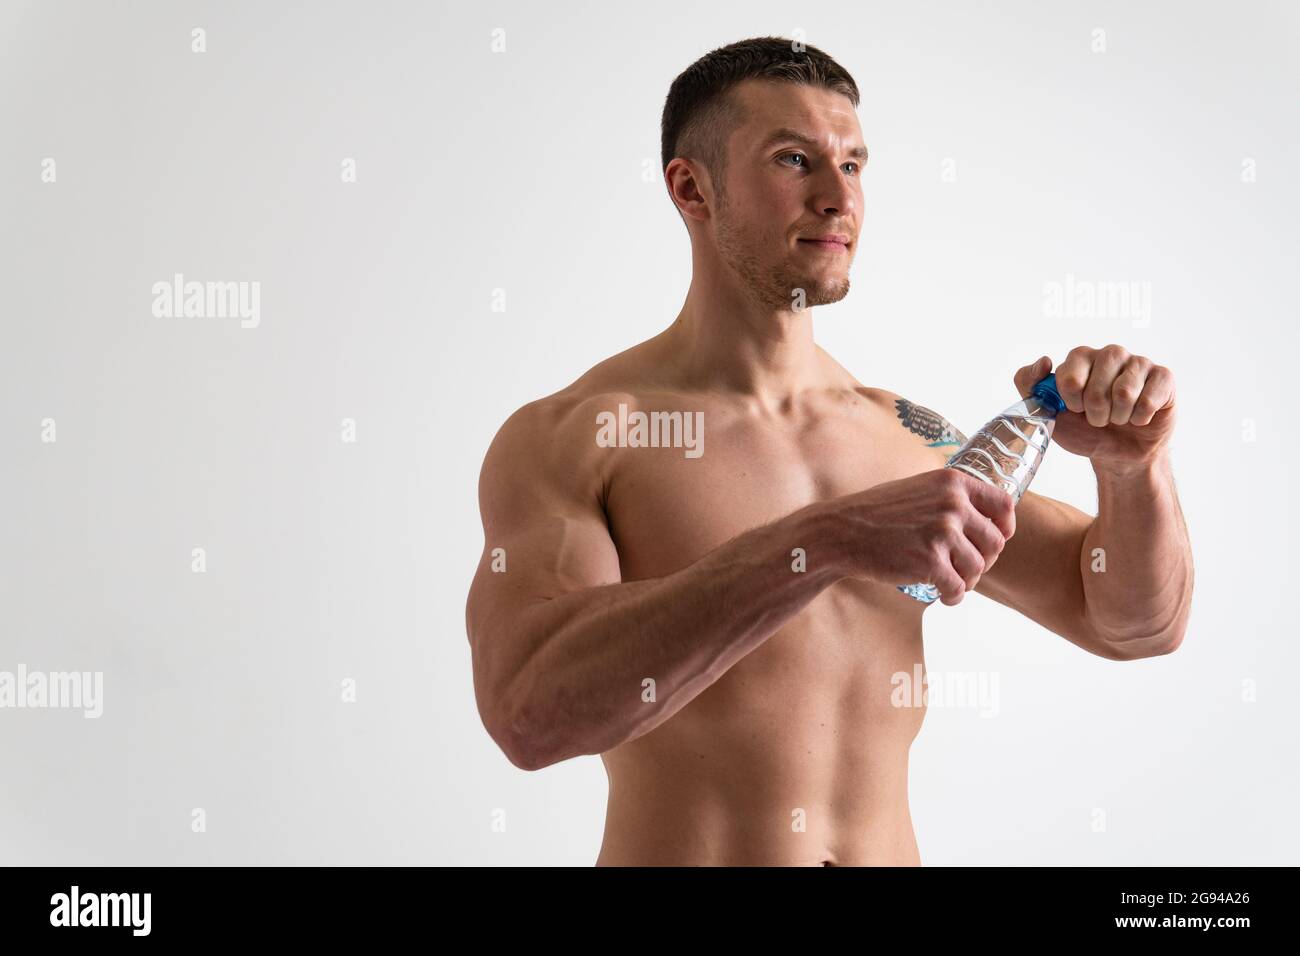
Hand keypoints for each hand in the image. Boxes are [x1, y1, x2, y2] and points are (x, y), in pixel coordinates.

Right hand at [834, 469, 1015, 605]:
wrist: (840, 532)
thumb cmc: (877, 514)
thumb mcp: (919, 490)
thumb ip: (951, 499)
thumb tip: (988, 522)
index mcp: (952, 482)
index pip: (1003, 504)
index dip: (1004, 527)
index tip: (995, 540)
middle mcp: (952, 504)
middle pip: (995, 542)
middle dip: (983, 560)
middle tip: (964, 569)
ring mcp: (942, 532)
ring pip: (978, 568)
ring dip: (966, 580)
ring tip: (949, 582)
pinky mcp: (930, 562)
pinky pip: (958, 588)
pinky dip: (953, 596)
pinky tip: (942, 596)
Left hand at [1014, 345, 1175, 470]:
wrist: (1118, 453)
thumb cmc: (1082, 429)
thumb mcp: (1046, 411)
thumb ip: (1029, 384)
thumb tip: (1045, 360)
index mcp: (1080, 357)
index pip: (1069, 378)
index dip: (1071, 401)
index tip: (1074, 408)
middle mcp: (1110, 353)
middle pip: (1097, 388)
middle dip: (1095, 414)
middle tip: (1098, 418)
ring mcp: (1139, 362)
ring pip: (1124, 393)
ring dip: (1118, 417)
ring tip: (1118, 417)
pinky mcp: (1164, 376)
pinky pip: (1149, 399)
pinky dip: (1140, 418)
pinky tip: (1139, 416)